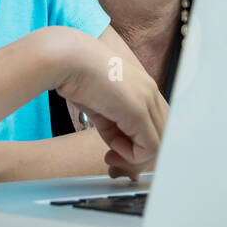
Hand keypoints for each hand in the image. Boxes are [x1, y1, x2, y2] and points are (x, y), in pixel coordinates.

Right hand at [53, 32, 167, 179]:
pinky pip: (148, 148)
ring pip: (157, 146)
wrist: (67, 60)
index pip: (154, 127)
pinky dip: (130, 156)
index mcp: (142, 89)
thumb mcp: (100, 108)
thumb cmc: (76, 77)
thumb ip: (114, 129)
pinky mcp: (139, 110)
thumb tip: (119, 154)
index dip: (139, 148)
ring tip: (110, 158)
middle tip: (114, 167)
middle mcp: (150, 93)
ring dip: (133, 160)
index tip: (118, 159)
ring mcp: (147, 100)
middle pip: (159, 138)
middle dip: (137, 159)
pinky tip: (112, 149)